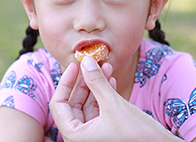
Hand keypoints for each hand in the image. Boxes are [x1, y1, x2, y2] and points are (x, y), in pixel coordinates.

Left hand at [50, 56, 179, 141]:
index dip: (65, 83)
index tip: (75, 66)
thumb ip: (96, 82)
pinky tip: (112, 81)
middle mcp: (80, 138)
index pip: (58, 105)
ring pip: (87, 106)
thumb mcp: (113, 104)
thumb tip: (85, 60)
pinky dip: (104, 96)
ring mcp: (93, 137)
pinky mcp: (105, 134)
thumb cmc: (138, 135)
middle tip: (93, 63)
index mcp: (74, 136)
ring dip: (96, 86)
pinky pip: (99, 112)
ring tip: (107, 67)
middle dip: (85, 82)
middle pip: (73, 104)